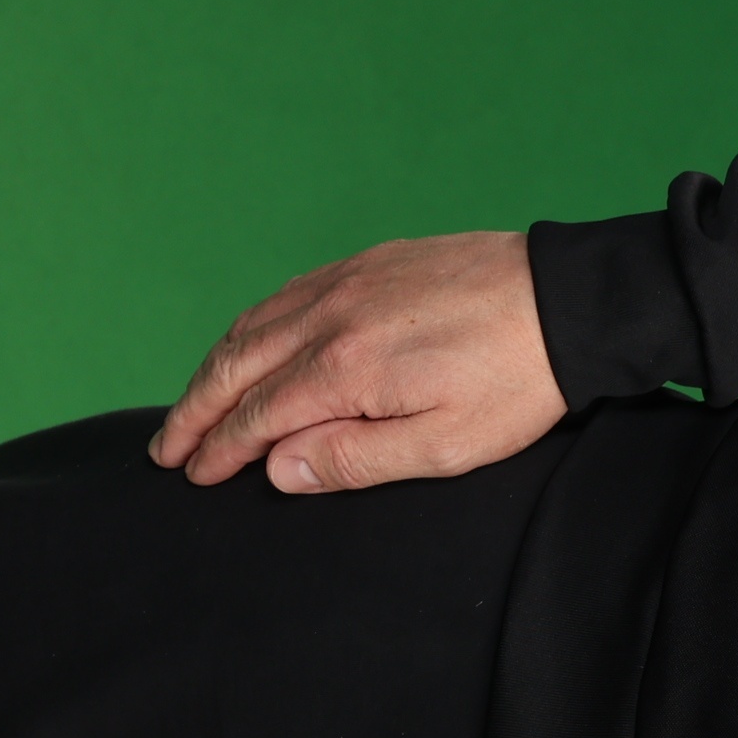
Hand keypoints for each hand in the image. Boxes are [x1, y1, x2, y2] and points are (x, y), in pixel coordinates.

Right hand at [147, 230, 568, 494]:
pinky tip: (249, 343)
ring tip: (194, 403)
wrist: (569, 301)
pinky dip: (250, 326)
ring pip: (253, 325)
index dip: (221, 449)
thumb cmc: (518, 383)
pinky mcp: (369, 263)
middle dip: (195, 411)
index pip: (257, 416)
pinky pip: (285, 295)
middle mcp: (328, 316)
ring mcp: (345, 281)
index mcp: (343, 369)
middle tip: (167, 448)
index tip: (194, 474)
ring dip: (215, 367)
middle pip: (236, 366)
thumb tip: (278, 469)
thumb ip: (357, 459)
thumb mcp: (447, 444)